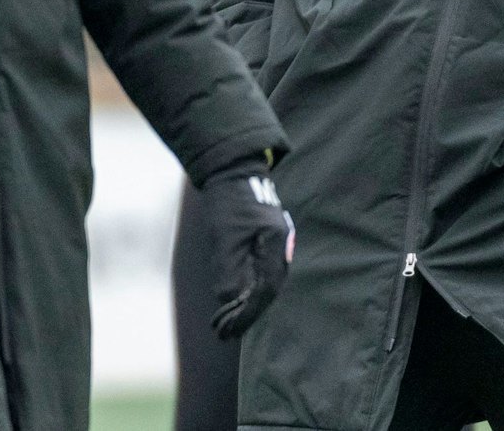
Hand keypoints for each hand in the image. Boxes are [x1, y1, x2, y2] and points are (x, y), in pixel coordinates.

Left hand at [205, 156, 293, 339]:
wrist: (232, 171)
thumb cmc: (228, 201)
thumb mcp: (224, 237)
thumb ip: (228, 270)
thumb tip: (229, 301)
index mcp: (276, 244)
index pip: (265, 290)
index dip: (246, 314)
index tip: (228, 329)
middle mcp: (280, 248)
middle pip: (267, 291)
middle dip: (245, 314)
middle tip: (222, 333)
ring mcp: (275, 246)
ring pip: (263, 284)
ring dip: (243, 305)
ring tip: (222, 324)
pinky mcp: (265, 244)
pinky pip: (258, 274)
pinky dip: (245, 290)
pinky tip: (230, 302)